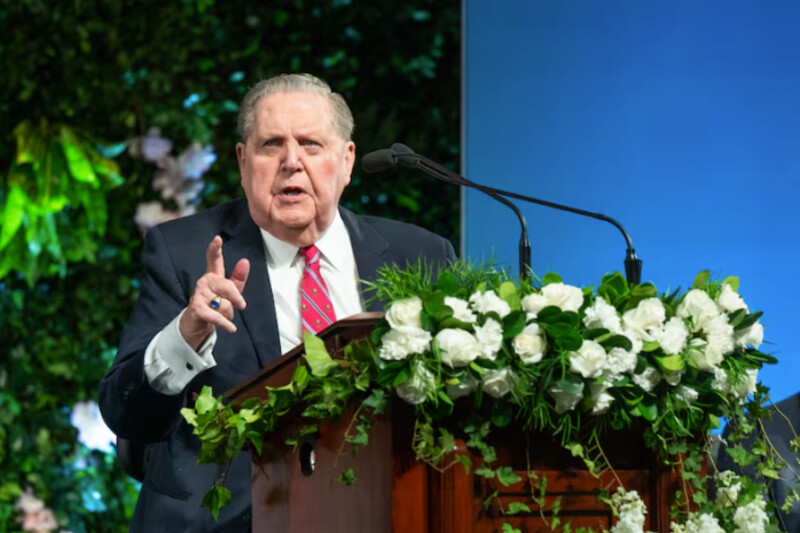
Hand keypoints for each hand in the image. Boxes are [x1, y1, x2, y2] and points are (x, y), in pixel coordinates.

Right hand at [179, 235, 250, 349]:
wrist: (197, 323)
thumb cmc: (215, 304)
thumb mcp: (230, 292)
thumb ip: (238, 278)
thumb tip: (245, 261)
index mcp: (214, 275)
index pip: (214, 259)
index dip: (215, 249)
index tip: (217, 239)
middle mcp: (205, 282)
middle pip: (227, 286)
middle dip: (236, 298)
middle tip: (242, 306)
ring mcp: (198, 294)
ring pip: (224, 304)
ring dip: (227, 314)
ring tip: (222, 316)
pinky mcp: (196, 308)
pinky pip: (216, 316)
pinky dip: (225, 323)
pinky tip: (231, 328)